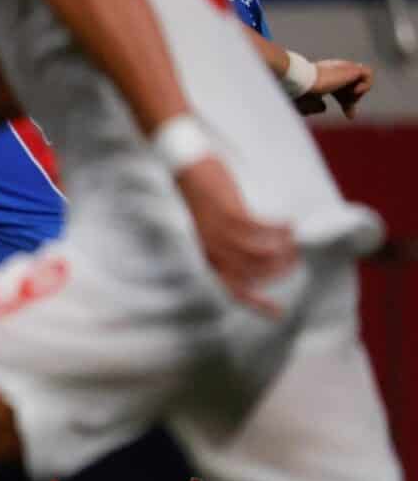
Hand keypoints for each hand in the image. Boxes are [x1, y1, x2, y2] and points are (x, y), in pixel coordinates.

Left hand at [175, 157, 296, 315]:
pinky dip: (277, 229)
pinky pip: (258, 229)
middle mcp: (211, 249)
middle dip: (279, 271)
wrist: (184, 167)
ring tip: (295, 243)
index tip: (279, 313)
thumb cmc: (204, 198)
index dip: (256, 304)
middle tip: (296, 260)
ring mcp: (218, 232)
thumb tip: (260, 257)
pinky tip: (289, 224)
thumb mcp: (213, 229)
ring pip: (257, 254)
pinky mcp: (227, 212)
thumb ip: (231, 246)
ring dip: (282, 251)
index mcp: (208, 257)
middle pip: (251, 275)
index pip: (232, 289)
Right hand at [295, 58, 371, 117]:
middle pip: (352, 85)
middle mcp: (334, 70)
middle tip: (348, 112)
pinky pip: (368, 74)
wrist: (302, 82)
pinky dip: (365, 85)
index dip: (348, 102)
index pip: (341, 88)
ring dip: (357, 93)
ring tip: (347, 98)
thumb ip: (315, 106)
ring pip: (361, 80)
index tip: (350, 116)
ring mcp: (343, 68)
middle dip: (353, 100)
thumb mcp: (308, 104)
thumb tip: (324, 108)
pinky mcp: (352, 68)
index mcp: (324, 77)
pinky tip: (353, 91)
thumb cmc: (300, 93)